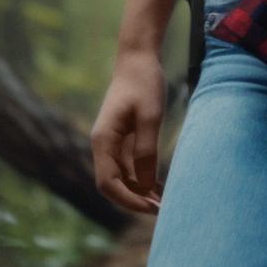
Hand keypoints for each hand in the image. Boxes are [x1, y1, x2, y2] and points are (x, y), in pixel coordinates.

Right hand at [91, 48, 168, 213]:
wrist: (138, 58)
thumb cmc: (144, 83)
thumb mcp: (150, 117)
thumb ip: (146, 151)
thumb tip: (144, 186)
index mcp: (103, 141)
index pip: (108, 184)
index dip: (128, 200)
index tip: (151, 206)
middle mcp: (102, 145)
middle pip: (112, 185)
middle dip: (134, 199)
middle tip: (162, 208)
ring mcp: (111, 142)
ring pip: (121, 178)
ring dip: (139, 191)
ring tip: (164, 200)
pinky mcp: (121, 138)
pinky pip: (127, 166)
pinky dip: (141, 177)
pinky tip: (159, 185)